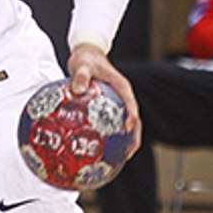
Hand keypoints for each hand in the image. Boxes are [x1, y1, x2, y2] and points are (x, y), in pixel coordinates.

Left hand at [67, 44, 142, 159]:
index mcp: (121, 86)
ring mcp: (117, 102)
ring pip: (126, 123)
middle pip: (134, 118)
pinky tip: (102, 150)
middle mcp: (122, 96)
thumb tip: (78, 89)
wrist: (86, 54)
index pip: (130, 103)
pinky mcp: (109, 106)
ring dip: (126, 140)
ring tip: (120, 158)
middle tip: (128, 153)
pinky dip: (112, 136)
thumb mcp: (82, 64)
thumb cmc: (86, 59)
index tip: (127, 128)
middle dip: (134, 136)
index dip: (131, 116)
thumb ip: (81, 76)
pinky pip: (113, 122)